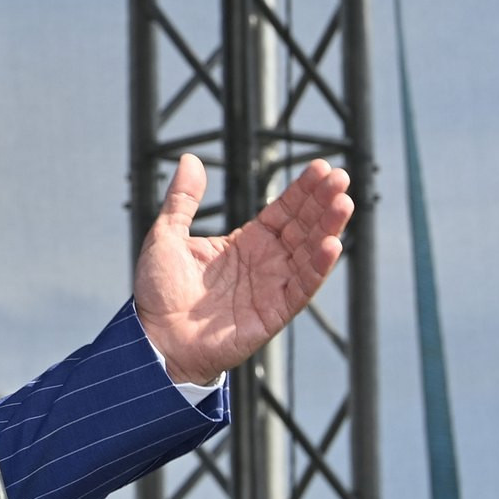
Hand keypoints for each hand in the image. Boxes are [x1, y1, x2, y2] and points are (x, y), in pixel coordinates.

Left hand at [134, 153, 353, 385]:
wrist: (154, 338)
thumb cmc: (158, 291)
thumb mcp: (166, 235)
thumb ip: (182, 199)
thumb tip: (190, 159)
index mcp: (245, 242)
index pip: (284, 210)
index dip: (303, 190)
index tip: (321, 166)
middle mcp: (266, 262)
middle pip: (304, 226)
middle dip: (323, 201)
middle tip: (341, 176)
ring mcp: (273, 286)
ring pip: (310, 253)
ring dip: (329, 228)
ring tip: (344, 202)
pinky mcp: (274, 312)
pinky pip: (302, 287)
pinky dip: (317, 267)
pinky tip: (331, 244)